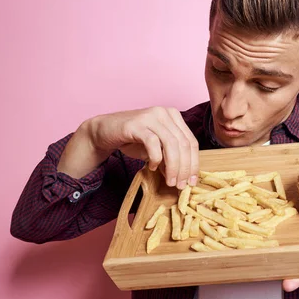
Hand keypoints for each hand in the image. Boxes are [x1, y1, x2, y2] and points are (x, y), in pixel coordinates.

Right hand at [58, 107, 198, 188]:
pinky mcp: (137, 124)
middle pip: (184, 144)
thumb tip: (184, 177)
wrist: (105, 131)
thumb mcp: (157, 150)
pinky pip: (153, 144)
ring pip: (172, 145)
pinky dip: (156, 158)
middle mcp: (165, 113)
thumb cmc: (133, 139)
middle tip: (181, 185)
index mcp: (174, 116)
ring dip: (173, 167)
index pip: (191, 142)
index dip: (194, 164)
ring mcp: (151, 116)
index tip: (192, 181)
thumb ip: (171, 159)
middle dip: (185, 169)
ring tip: (170, 181)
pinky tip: (152, 167)